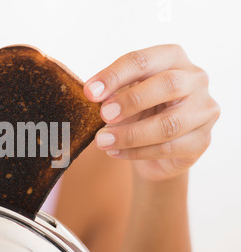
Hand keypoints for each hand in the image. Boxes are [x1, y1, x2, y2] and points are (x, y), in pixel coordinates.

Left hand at [84, 44, 219, 180]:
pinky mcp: (202, 140)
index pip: (143, 61)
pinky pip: (168, 148)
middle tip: (103, 115)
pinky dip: (137, 152)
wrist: (157, 146)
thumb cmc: (139, 110)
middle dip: (131, 100)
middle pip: (168, 85)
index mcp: (173, 58)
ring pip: (169, 124)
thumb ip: (113, 92)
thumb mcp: (124, 94)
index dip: (114, 75)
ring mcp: (203, 111)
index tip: (90, 92)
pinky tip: (115, 152)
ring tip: (102, 141)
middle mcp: (195, 80)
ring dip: (130, 134)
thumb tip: (93, 94)